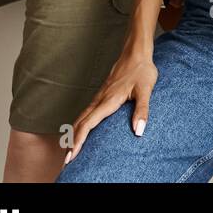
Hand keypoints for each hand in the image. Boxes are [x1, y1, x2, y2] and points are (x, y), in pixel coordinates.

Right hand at [64, 44, 157, 164]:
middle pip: (80, 122)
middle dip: (72, 141)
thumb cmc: (142, 71)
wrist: (136, 52)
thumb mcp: (146, 90)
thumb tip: (138, 131)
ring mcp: (100, 96)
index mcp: (109, 100)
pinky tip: (80, 128)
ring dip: (74, 133)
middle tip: (67, 160)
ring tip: (69, 149)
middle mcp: (100, 99)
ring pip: (82, 116)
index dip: (79, 140)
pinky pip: (87, 111)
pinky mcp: (102, 94)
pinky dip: (80, 123)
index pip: (89, 124)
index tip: (72, 155)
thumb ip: (142, 110)